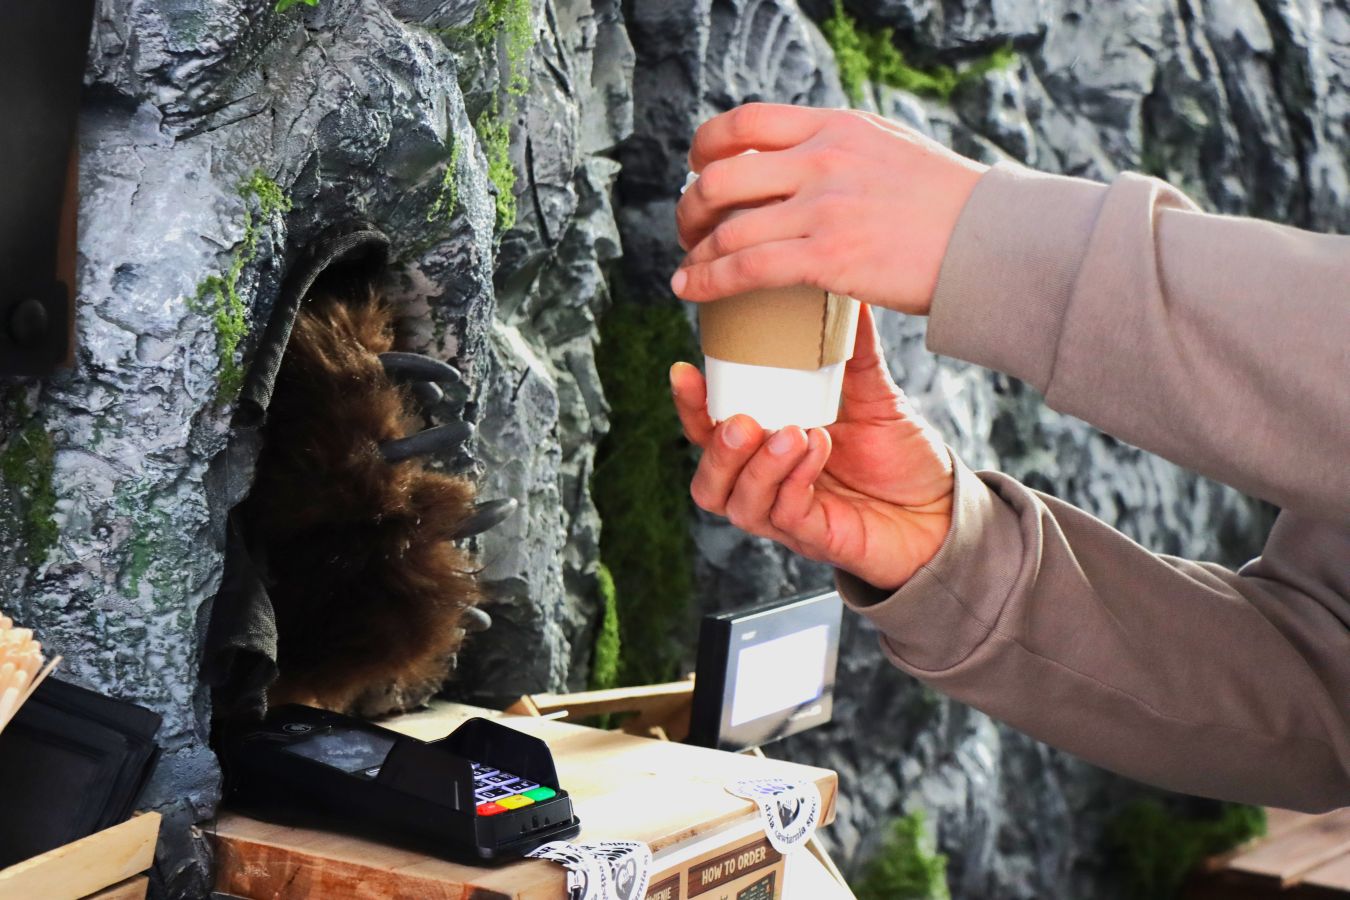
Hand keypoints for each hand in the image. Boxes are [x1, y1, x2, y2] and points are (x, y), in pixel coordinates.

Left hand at [671, 103, 986, 315]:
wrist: (991, 239)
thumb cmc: (949, 203)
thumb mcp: (891, 147)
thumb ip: (844, 148)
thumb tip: (810, 160)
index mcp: (835, 126)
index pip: (744, 123)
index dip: (704, 148)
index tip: (698, 170)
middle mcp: (821, 159)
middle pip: (720, 177)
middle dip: (690, 208)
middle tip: (689, 230)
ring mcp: (823, 208)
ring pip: (726, 227)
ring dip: (695, 251)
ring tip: (688, 269)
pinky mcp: (827, 257)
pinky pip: (745, 267)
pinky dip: (706, 280)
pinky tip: (690, 290)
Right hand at [671, 305, 953, 590]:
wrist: (946, 510)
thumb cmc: (902, 458)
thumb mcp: (875, 397)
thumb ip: (854, 354)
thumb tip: (847, 299)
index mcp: (767, 450)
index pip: (709, 432)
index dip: (690, 406)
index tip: (684, 369)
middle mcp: (769, 487)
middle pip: (708, 482)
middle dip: (715, 448)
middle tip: (742, 420)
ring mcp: (789, 517)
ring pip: (737, 503)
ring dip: (756, 466)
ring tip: (790, 432)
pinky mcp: (817, 539)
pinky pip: (785, 515)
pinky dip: (794, 480)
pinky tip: (818, 448)